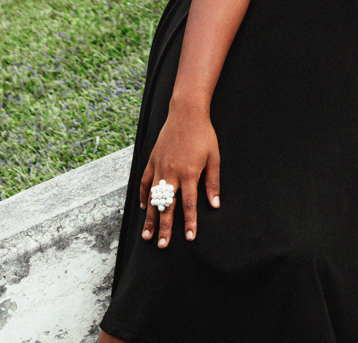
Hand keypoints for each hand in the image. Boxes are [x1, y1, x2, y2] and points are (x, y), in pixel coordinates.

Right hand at [139, 104, 220, 247]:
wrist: (186, 112)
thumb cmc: (203, 134)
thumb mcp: (214, 157)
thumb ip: (213, 182)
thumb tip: (215, 204)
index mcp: (189, 173)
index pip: (189, 204)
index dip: (190, 223)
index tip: (190, 238)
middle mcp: (172, 173)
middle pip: (167, 206)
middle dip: (165, 227)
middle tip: (162, 245)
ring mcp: (159, 167)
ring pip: (152, 198)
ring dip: (150, 218)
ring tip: (147, 235)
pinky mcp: (152, 160)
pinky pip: (145, 182)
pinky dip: (143, 196)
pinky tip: (143, 207)